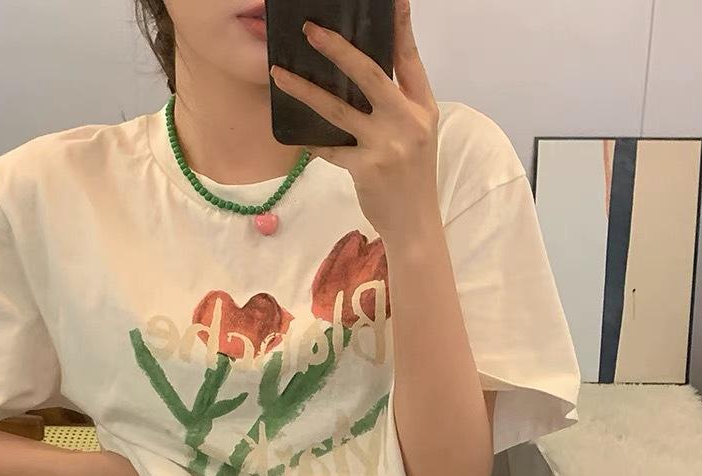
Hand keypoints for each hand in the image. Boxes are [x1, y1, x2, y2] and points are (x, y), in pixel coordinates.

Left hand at [269, 0, 439, 240]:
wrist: (415, 222)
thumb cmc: (412, 177)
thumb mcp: (418, 135)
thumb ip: (399, 104)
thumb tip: (366, 75)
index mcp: (422, 108)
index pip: (409, 58)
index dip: (399, 26)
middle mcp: (407, 121)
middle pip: (369, 74)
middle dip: (338, 49)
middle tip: (309, 31)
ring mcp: (386, 144)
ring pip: (338, 109)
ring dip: (304, 90)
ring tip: (278, 75)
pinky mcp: (366, 168)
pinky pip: (330, 148)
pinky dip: (314, 144)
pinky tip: (298, 139)